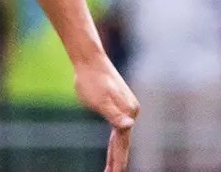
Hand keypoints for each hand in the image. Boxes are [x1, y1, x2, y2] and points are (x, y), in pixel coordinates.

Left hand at [73, 55, 138, 171]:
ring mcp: (127, 107)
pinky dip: (115, 139)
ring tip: (111, 166)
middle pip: (123, 142)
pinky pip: (118, 127)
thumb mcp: (98, 100)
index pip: (122, 144)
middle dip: (118, 161)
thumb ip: (113, 115)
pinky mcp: (121, 103)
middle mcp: (131, 112)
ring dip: (116, 151)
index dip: (118, 161)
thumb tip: (129, 125)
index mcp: (127, 113)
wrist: (89, 59)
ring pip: (121, 136)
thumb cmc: (90, 80)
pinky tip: (113, 143)